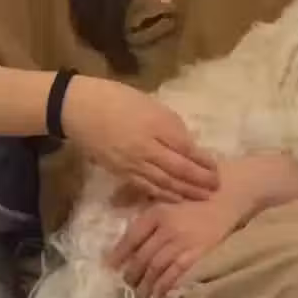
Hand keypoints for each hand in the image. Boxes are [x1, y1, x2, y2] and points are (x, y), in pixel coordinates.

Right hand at [61, 75, 218, 201]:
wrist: (80, 108)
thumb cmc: (117, 98)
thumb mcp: (150, 103)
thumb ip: (169, 124)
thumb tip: (187, 143)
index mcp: (155, 124)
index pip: (186, 148)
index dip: (203, 161)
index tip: (217, 168)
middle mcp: (146, 147)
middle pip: (178, 169)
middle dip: (199, 180)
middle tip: (216, 188)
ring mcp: (132, 163)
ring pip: (164, 183)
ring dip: (185, 192)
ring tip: (202, 198)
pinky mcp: (121, 173)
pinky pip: (146, 187)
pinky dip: (163, 195)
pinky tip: (175, 200)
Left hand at [109, 153, 297, 297]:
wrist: (231, 190)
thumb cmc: (197, 185)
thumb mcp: (167, 188)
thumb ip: (141, 196)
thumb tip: (114, 203)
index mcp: (157, 210)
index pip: (132, 237)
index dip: (119, 253)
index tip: (110, 264)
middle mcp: (167, 228)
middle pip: (142, 257)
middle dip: (132, 273)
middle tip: (127, 281)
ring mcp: (183, 241)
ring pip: (157, 268)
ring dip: (146, 283)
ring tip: (141, 291)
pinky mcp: (199, 251)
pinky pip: (177, 273)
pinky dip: (165, 285)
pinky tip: (159, 292)